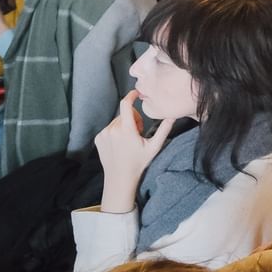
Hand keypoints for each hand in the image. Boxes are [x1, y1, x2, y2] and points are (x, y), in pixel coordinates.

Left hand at [94, 91, 174, 213]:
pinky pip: (109, 127)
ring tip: (129, 140)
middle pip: (125, 114)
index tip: (137, 93)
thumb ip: (164, 129)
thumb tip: (173, 115)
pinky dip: (116, 131)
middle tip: (138, 134)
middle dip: (133, 119)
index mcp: (127, 130)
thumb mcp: (154, 146)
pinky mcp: (98, 138)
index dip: (131, 95)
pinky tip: (120, 144)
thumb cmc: (139, 162)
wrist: (120, 178)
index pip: (126, 105)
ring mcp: (104, 134)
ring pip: (117, 120)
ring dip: (124, 125)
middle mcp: (113, 130)